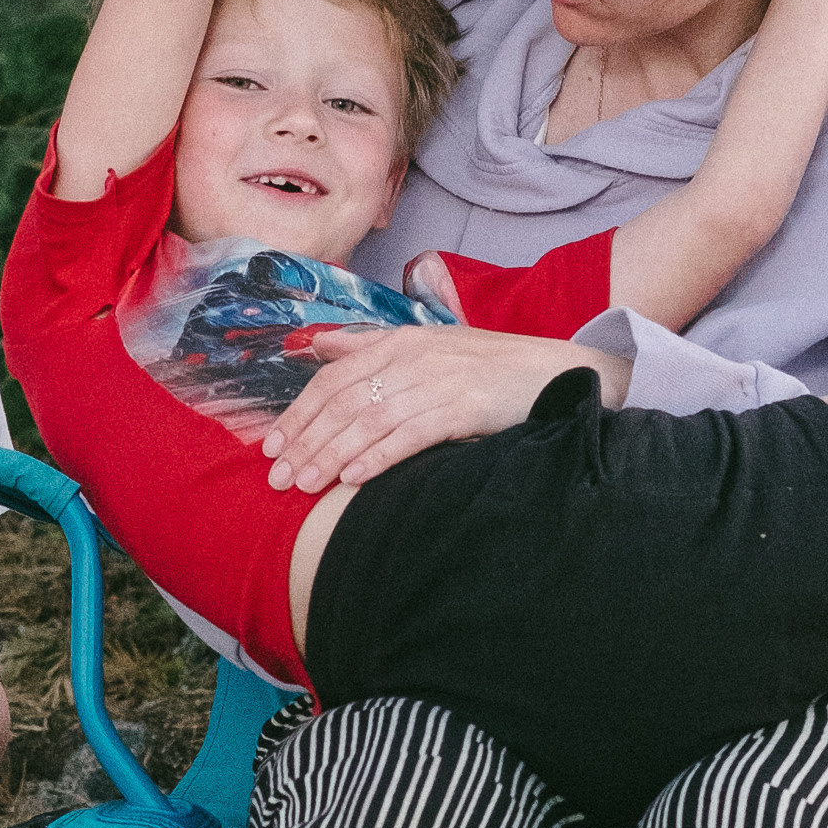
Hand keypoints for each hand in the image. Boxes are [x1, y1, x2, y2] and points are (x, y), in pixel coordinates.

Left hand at [261, 321, 631, 491]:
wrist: (557, 374)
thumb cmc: (489, 369)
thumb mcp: (427, 349)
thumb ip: (369, 347)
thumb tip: (318, 345)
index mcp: (400, 341)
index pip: (333, 377)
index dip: (298, 413)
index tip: (270, 447)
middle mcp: (415, 356)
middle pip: (344, 401)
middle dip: (306, 441)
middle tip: (278, 478)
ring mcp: (440, 380)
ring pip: (369, 420)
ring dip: (331, 455)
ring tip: (304, 486)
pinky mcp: (465, 406)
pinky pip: (410, 435)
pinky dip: (378, 457)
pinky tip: (353, 479)